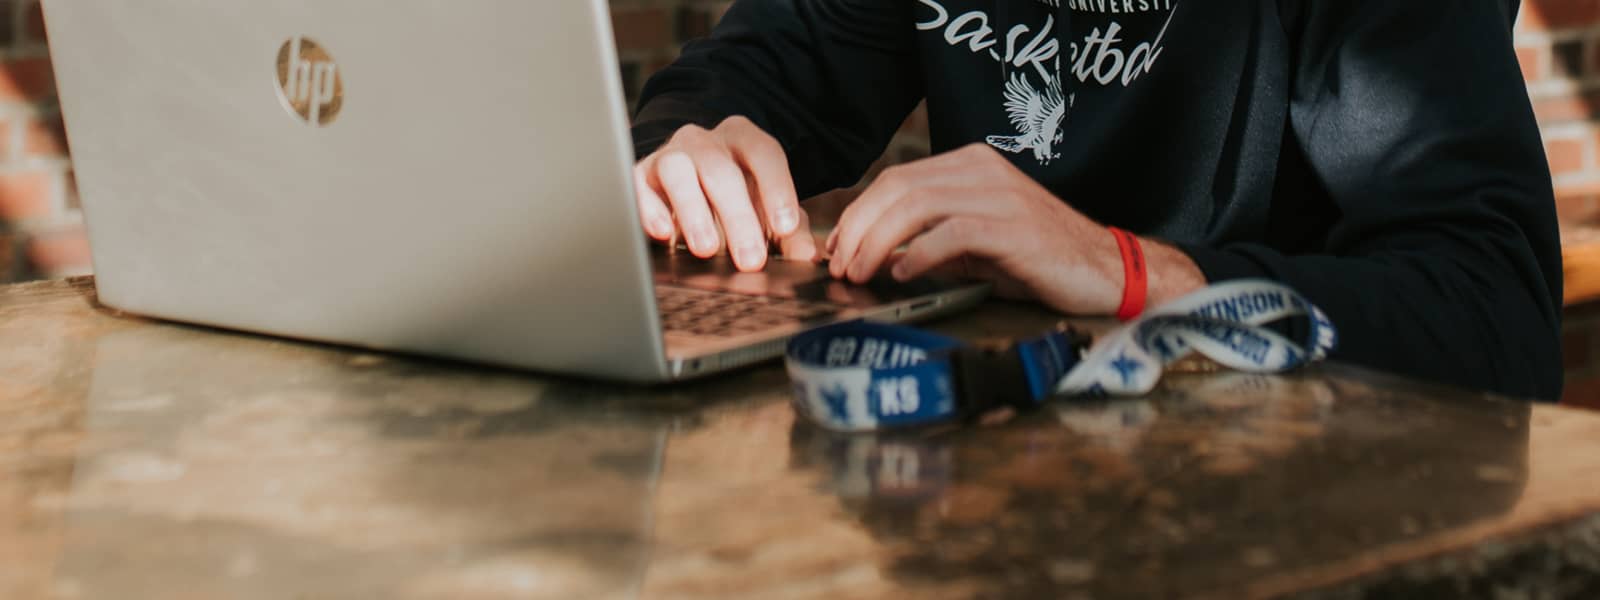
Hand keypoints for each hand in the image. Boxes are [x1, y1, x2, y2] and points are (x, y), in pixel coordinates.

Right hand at [634, 116, 818, 271]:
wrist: (688, 179)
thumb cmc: (736, 195)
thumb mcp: (767, 208)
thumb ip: (790, 230)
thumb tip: (806, 256)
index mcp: (744, 140)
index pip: (764, 154)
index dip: (777, 189)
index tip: (786, 227)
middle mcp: (706, 142)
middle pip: (721, 171)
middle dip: (738, 217)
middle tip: (751, 260)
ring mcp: (670, 155)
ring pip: (678, 170)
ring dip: (693, 211)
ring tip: (706, 249)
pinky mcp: (641, 175)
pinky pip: (639, 186)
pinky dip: (650, 209)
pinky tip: (664, 234)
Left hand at [826, 144, 1204, 314]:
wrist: (1105, 270)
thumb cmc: (1039, 260)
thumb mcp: (976, 243)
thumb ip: (931, 237)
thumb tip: (876, 254)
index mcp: (971, 165)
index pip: (896, 179)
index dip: (858, 213)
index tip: (836, 248)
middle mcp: (983, 171)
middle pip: (898, 188)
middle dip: (859, 228)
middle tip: (840, 265)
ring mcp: (1000, 196)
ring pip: (917, 206)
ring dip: (879, 242)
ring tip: (862, 272)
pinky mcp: (1015, 228)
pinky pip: (952, 232)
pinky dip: (920, 253)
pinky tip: (904, 274)